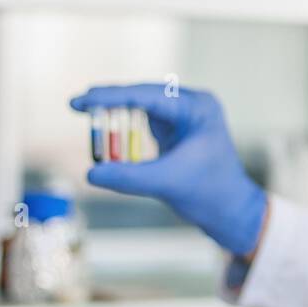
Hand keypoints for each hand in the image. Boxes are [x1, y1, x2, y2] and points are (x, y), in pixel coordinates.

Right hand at [69, 84, 266, 255]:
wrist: (231, 212)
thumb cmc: (209, 194)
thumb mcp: (167, 183)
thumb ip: (129, 177)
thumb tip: (90, 173)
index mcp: (197, 107)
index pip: (147, 94)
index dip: (111, 96)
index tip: (81, 100)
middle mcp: (192, 106)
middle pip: (142, 96)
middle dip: (110, 101)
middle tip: (76, 104)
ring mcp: (184, 118)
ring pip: (141, 108)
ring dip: (115, 113)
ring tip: (85, 112)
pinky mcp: (176, 133)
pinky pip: (143, 123)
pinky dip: (124, 128)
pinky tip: (104, 128)